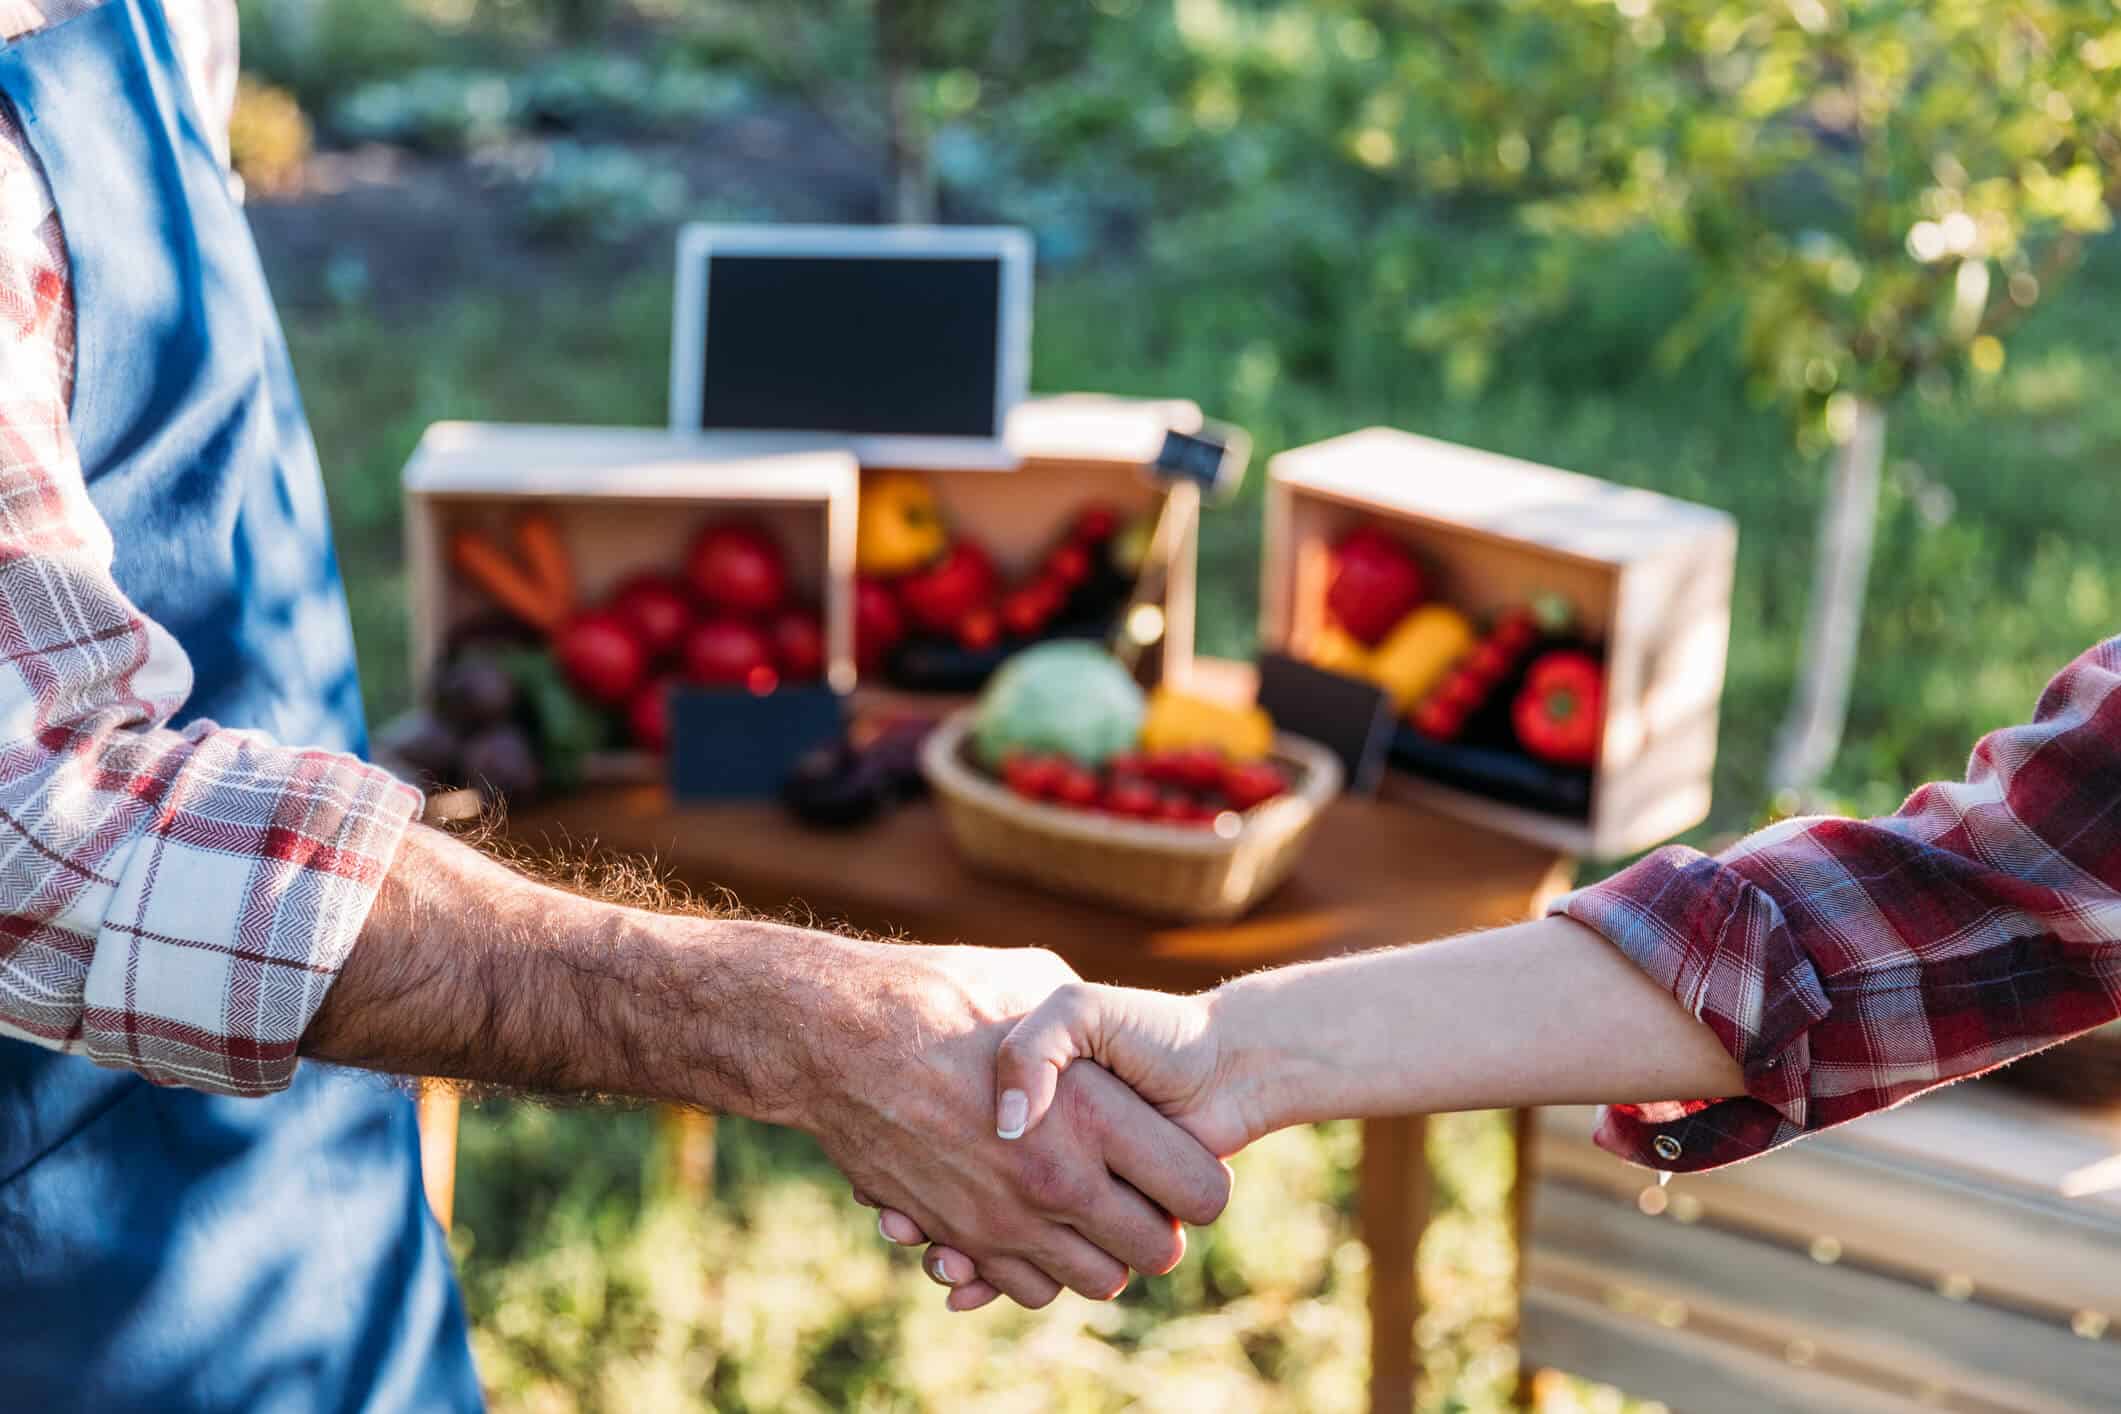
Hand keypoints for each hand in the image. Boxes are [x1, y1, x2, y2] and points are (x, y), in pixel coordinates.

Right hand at [783, 945, 1231, 1309]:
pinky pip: (1027, 1288)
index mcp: (1095, 1116)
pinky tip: (1033, 1225)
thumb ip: (1090, 1031)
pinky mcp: (961, 1237)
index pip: (1203, 1193)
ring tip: (1087, 1210)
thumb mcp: (1039, 983)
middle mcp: (1058, 1181)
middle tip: (1141, 1192)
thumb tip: (1114, 1053)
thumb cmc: (941, 996)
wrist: (839, 1038)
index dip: (1202, 1181)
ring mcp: (1007, 1219)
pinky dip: (1038, 1270)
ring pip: (1095, 1280)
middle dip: (1158, 1228)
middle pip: (1155, 1252)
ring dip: (1100, 1254)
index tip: (1182, 1160)